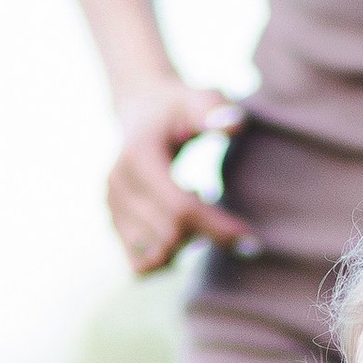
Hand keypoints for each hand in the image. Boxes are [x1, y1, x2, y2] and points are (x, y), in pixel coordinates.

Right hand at [106, 78, 254, 276]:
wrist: (141, 109)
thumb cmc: (179, 105)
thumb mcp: (199, 98)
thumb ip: (217, 109)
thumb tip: (233, 124)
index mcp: (138, 157)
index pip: (181, 209)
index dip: (218, 229)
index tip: (252, 241)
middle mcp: (117, 186)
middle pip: (170, 237)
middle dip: (205, 235)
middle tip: (224, 213)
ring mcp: (111, 207)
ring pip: (155, 256)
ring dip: (186, 246)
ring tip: (198, 213)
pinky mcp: (113, 223)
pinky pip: (140, 264)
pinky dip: (166, 256)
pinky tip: (181, 230)